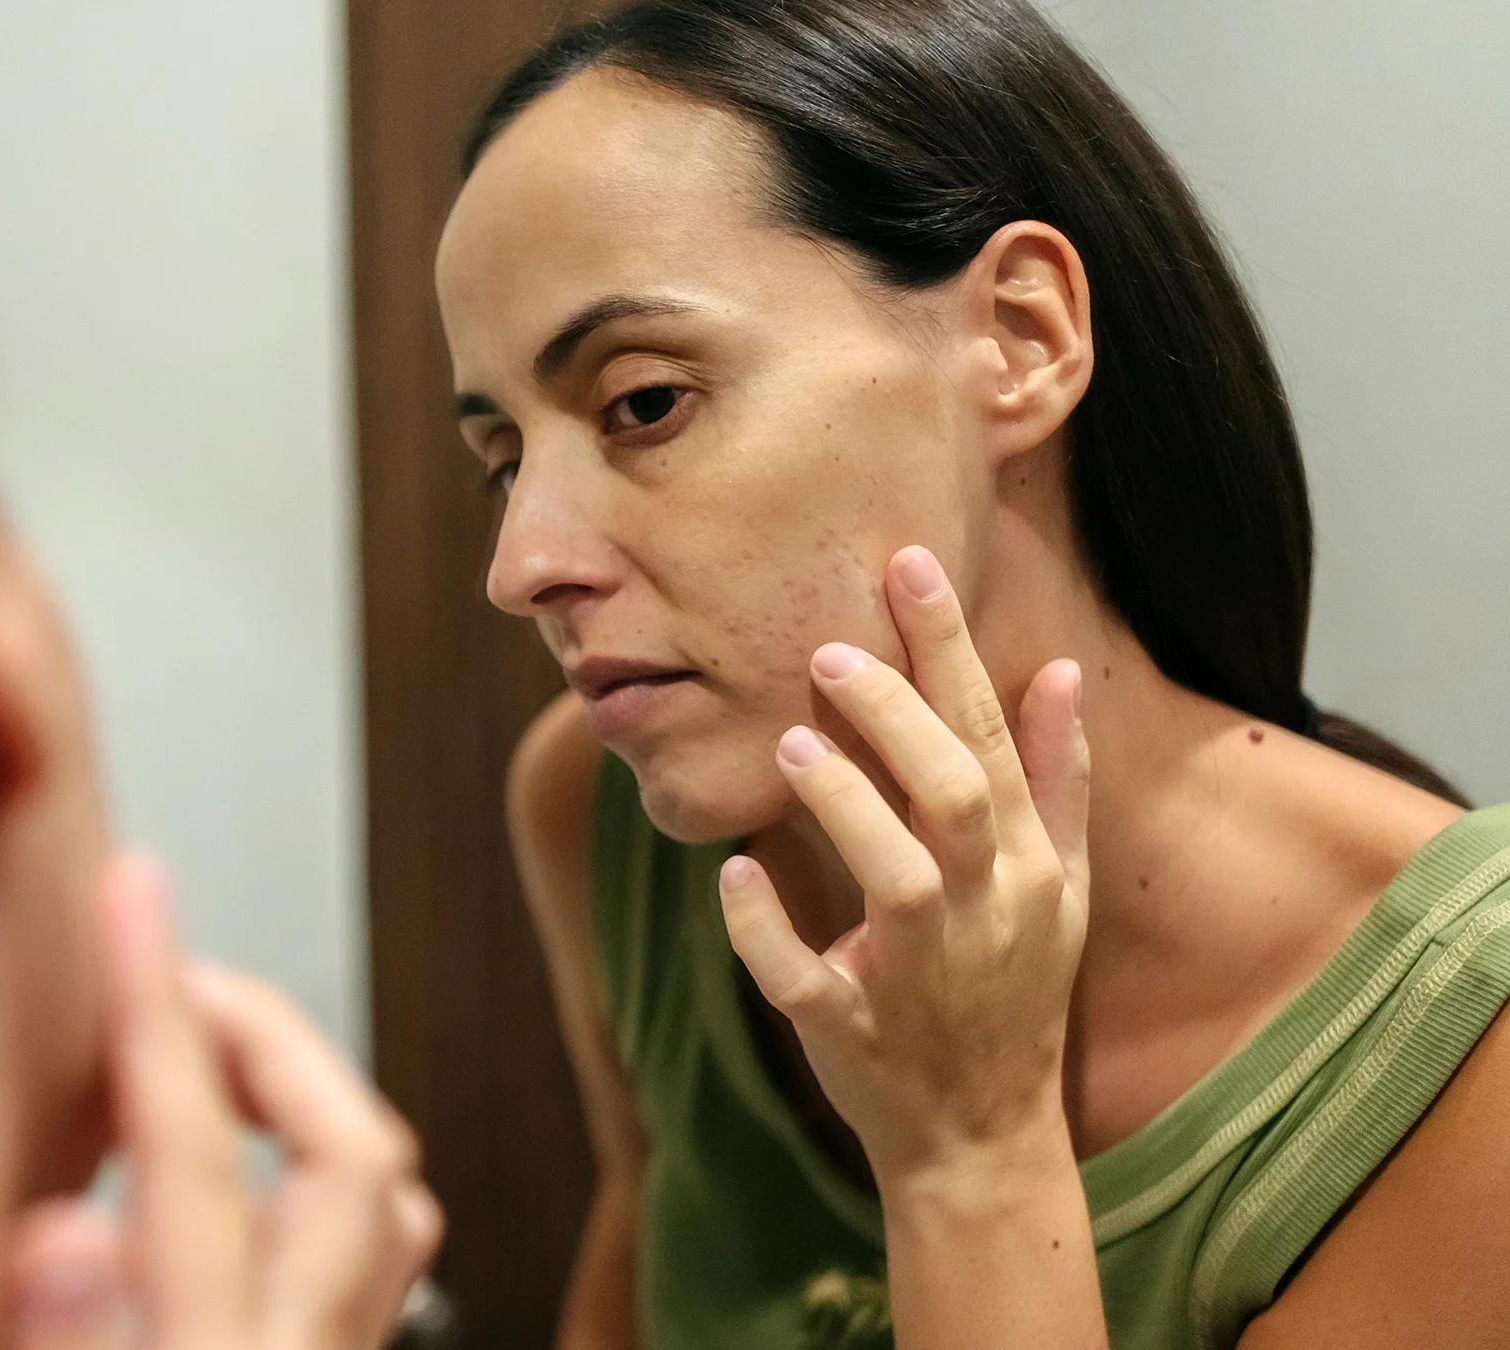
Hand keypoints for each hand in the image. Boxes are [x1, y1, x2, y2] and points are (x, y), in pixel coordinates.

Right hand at [0, 854, 443, 1349]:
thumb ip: (43, 1340)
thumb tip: (62, 1236)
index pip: (198, 1155)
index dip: (156, 1004)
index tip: (130, 893)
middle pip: (356, 1154)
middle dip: (268, 1031)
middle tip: (173, 973)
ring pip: (382, 1206)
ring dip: (298, 1102)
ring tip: (195, 1054)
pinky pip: (356, 1262)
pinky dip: (296, 1182)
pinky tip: (212, 1187)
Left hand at [717, 545, 1090, 1185]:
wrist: (984, 1135)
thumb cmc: (1014, 989)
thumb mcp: (1060, 887)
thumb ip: (1057, 779)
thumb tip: (1061, 671)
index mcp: (1027, 866)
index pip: (990, 736)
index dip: (950, 649)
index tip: (906, 564)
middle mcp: (982, 912)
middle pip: (956, 797)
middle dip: (895, 719)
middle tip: (826, 648)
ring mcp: (919, 976)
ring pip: (895, 881)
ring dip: (844, 809)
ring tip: (791, 747)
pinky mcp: (852, 1031)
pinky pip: (806, 981)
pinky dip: (767, 932)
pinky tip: (738, 875)